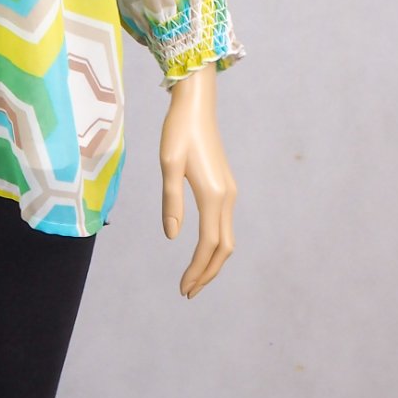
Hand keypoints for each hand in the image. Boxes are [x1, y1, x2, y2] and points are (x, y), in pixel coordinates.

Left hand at [158, 64, 236, 298]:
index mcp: (213, 195)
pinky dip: (215, 245)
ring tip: (194, 278)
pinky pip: (224, 225)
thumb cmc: (178, 131)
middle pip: (224, 248)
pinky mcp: (225, 186)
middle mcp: (227, 197)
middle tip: (189, 292)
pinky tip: (201, 250)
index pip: (208, 245)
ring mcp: (229, 192)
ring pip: (227, 238)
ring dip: (213, 261)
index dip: (197, 270)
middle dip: (208, 273)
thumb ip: (171, 201)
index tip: (184, 289)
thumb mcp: (168, 165)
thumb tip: (172, 237)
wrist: (196, 106)